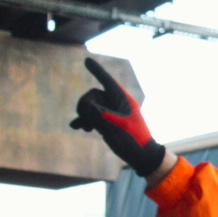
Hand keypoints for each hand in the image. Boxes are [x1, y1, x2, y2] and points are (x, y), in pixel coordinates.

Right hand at [68, 58, 166, 176]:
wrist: (141, 156)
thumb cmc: (133, 139)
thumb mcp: (116, 126)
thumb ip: (99, 114)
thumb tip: (85, 108)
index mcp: (123, 99)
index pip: (107, 81)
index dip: (97, 70)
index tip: (86, 60)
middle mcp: (116, 103)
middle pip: (93, 95)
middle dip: (85, 105)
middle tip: (87, 119)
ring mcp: (111, 112)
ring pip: (90, 106)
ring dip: (83, 115)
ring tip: (84, 128)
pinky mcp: (106, 122)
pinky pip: (91, 116)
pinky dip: (84, 120)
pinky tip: (76, 126)